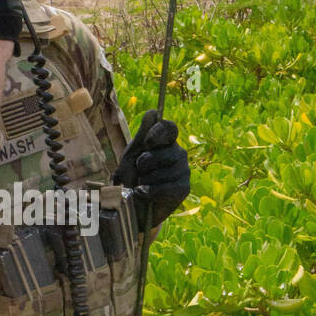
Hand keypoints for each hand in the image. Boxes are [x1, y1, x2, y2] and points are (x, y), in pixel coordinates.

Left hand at [113, 108, 190, 225]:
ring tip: (142, 183)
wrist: (132, 203)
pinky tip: (142, 193)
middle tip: (140, 169)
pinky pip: (167, 187)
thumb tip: (153, 112)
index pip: (170, 128)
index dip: (159, 133)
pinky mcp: (184, 188)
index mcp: (166, 140)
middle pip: (167, 151)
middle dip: (146, 162)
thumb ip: (143, 134)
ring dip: (146, 179)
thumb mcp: (132, 153)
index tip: (147, 143)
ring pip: (165, 171)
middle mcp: (179, 152)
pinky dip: (150, 192)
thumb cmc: (132, 175)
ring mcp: (184, 170)